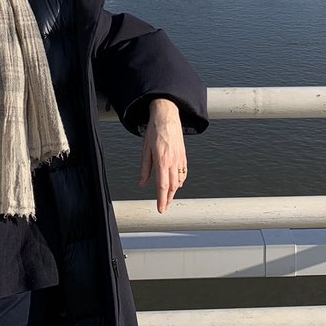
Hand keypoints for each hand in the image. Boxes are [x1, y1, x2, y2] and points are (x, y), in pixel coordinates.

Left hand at [139, 98, 186, 213]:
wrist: (167, 116)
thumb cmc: (154, 131)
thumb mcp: (145, 150)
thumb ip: (145, 169)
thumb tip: (142, 184)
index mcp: (162, 160)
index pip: (162, 185)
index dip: (161, 199)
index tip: (160, 209)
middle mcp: (173, 161)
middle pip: (172, 186)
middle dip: (168, 199)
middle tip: (164, 207)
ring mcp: (180, 158)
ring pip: (179, 180)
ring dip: (174, 191)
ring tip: (168, 197)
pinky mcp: (183, 155)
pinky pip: (184, 172)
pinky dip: (181, 181)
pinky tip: (177, 184)